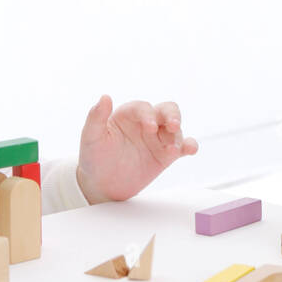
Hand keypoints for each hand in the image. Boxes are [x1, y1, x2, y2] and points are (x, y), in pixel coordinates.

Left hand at [76, 96, 198, 203]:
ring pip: (176, 129)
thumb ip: (96, 117)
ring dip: (178, 136)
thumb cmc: (94, 157)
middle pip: (166, 110)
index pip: (142, 108)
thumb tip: (105, 97)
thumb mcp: (91, 138)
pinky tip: (190, 150)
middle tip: (173, 126)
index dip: (148, 115)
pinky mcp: (166, 155)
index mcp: (128, 115)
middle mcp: (145, 123)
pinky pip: (182, 146)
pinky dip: (189, 146)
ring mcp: (157, 138)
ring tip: (172, 150)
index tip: (150, 127)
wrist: (102, 185)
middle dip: (172, 116)